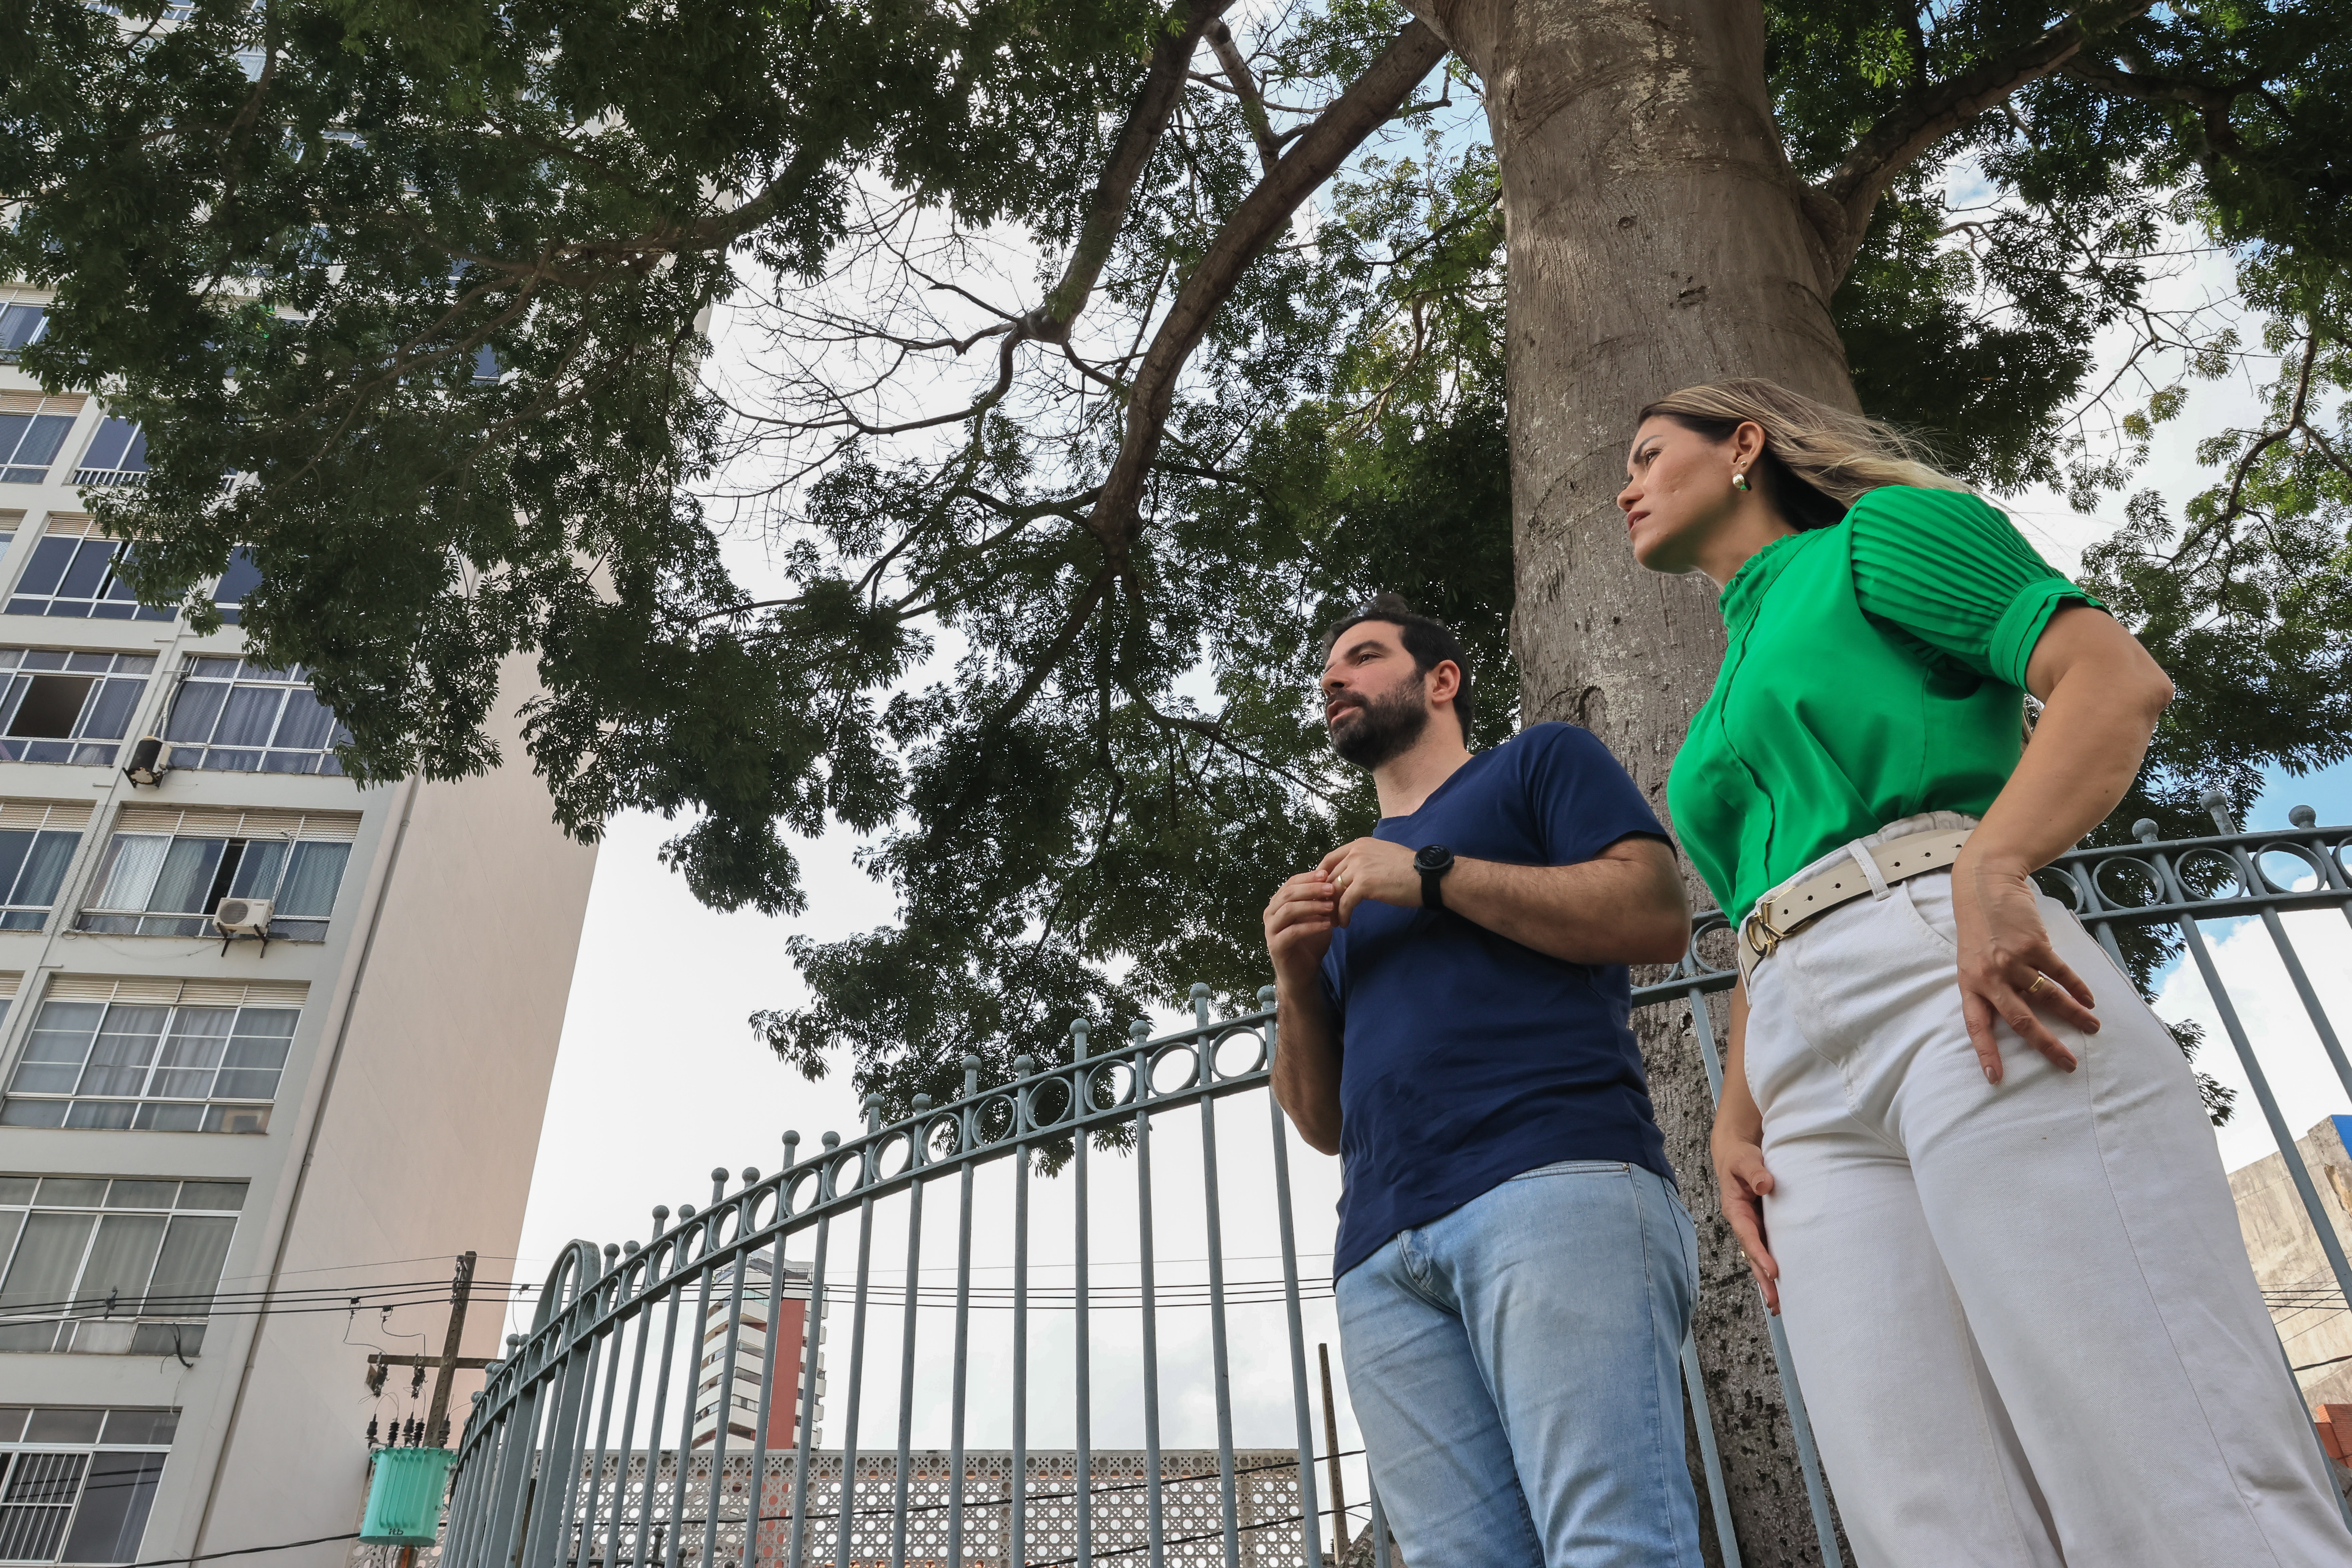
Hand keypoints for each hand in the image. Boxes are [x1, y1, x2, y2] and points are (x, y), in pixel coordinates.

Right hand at [1264, 870, 1338, 980]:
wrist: (1303, 974)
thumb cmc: (1310, 943)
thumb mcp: (1317, 918)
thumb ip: (1320, 902)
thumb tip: (1331, 881)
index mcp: (1278, 904)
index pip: (1290, 883)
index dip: (1308, 877)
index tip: (1326, 874)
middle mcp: (1270, 914)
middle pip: (1288, 894)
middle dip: (1311, 889)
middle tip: (1331, 889)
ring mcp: (1270, 930)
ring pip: (1288, 910)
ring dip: (1311, 906)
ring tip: (1331, 907)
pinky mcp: (1275, 946)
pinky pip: (1292, 932)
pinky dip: (1311, 926)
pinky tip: (1327, 925)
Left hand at [1315, 837, 1420, 923]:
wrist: (1427, 876)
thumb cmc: (1409, 869)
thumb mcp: (1383, 855)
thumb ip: (1365, 860)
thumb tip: (1353, 872)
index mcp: (1359, 845)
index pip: (1330, 859)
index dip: (1321, 876)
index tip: (1320, 890)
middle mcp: (1356, 852)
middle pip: (1330, 876)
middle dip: (1325, 895)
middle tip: (1323, 910)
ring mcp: (1359, 867)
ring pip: (1334, 890)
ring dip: (1331, 908)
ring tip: (1333, 920)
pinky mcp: (1364, 884)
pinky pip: (1345, 902)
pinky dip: (1342, 914)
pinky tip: (1345, 923)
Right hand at [1711, 1125, 1779, 1313]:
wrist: (1738, 1154)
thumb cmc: (1741, 1157)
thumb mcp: (1744, 1160)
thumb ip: (1753, 1170)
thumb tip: (1765, 1184)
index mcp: (1736, 1210)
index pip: (1748, 1236)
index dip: (1760, 1254)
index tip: (1774, 1272)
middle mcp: (1744, 1223)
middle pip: (1753, 1255)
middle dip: (1764, 1278)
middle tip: (1776, 1302)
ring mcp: (1754, 1226)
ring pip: (1761, 1256)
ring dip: (1769, 1279)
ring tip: (1781, 1304)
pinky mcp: (1765, 1226)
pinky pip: (1770, 1247)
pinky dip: (1776, 1266)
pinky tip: (1788, 1283)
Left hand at [1950, 852, 2098, 1083]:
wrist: (1983, 887)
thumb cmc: (1978, 930)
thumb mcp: (1973, 963)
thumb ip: (1990, 989)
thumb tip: (2016, 1019)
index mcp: (1970, 985)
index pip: (1976, 1027)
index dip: (1986, 1053)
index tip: (1995, 1079)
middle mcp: (1990, 977)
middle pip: (2020, 1021)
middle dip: (2046, 1046)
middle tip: (2068, 1064)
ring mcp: (2012, 960)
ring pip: (2048, 998)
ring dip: (2073, 1016)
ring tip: (2092, 1027)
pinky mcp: (2033, 944)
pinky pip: (2060, 973)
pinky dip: (2078, 989)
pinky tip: (2089, 1001)